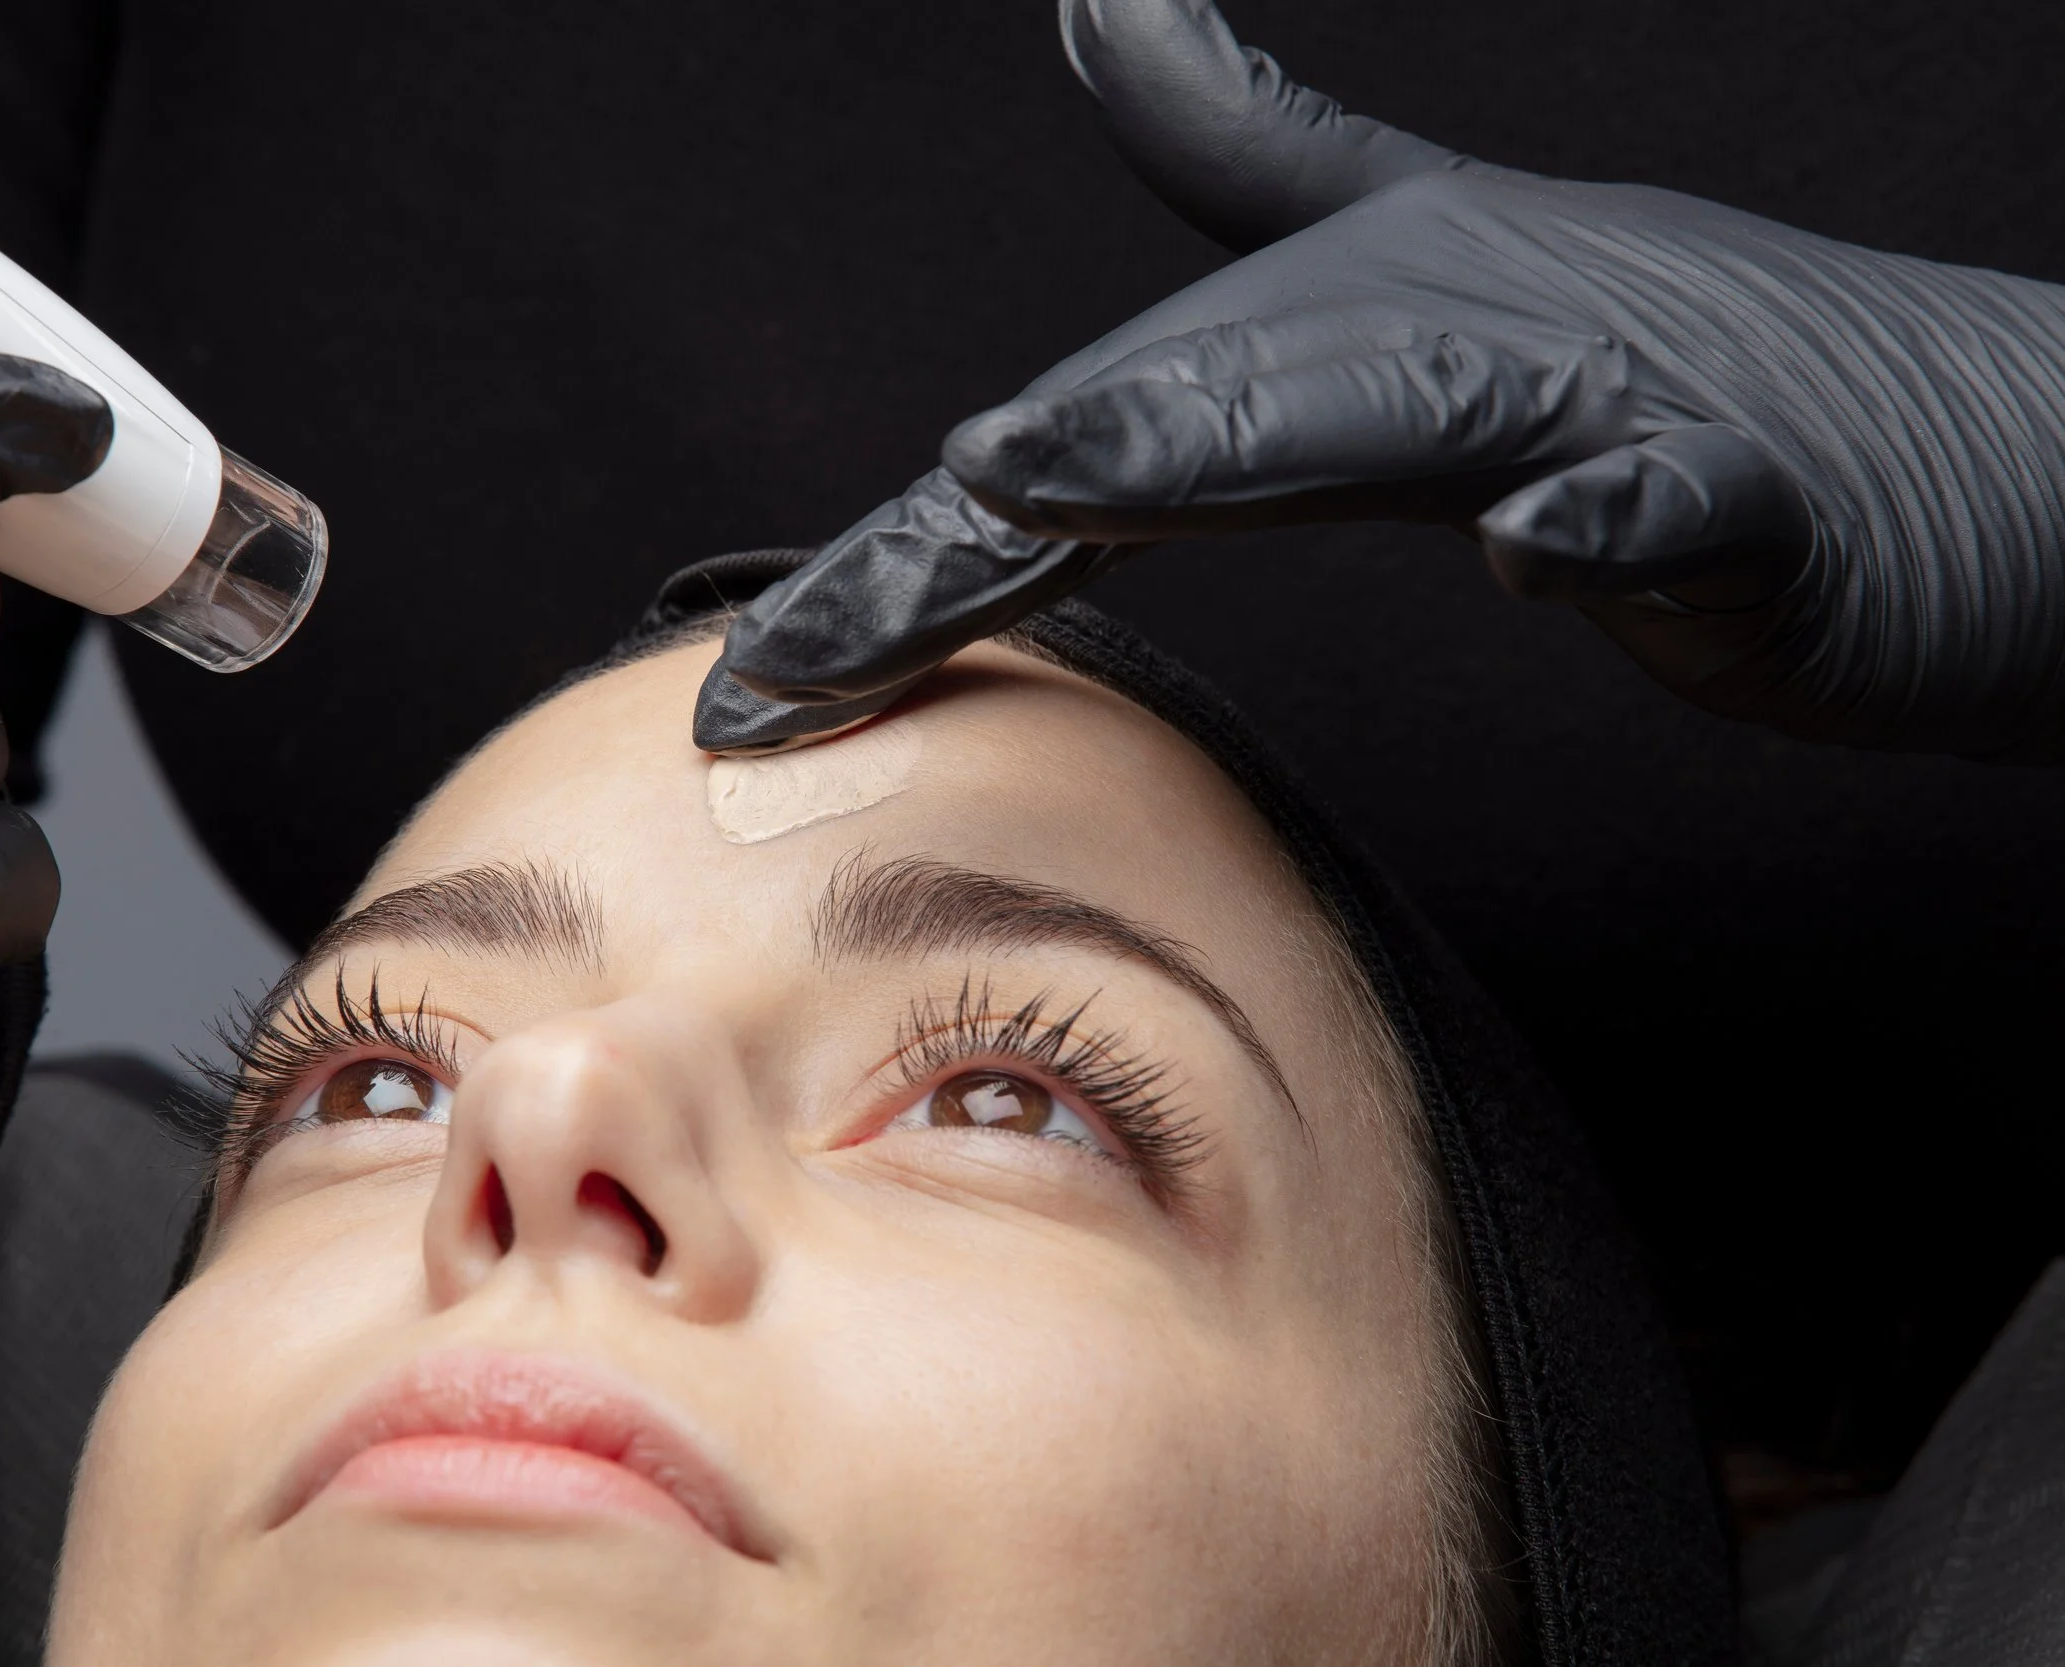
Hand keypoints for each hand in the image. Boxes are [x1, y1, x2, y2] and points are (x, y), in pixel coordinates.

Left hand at [697, 0, 2064, 762]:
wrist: (1969, 446)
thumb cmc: (1682, 375)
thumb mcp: (1433, 272)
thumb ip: (1256, 148)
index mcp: (1351, 329)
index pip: (1091, 443)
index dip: (915, 553)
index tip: (756, 673)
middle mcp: (1453, 334)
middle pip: (1191, 405)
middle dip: (995, 469)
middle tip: (827, 538)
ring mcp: (1612, 397)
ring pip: (1389, 412)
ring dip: (1204, 435)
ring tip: (1029, 465)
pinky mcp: (1774, 493)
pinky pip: (1684, 503)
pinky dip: (1614, 519)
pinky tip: (1542, 550)